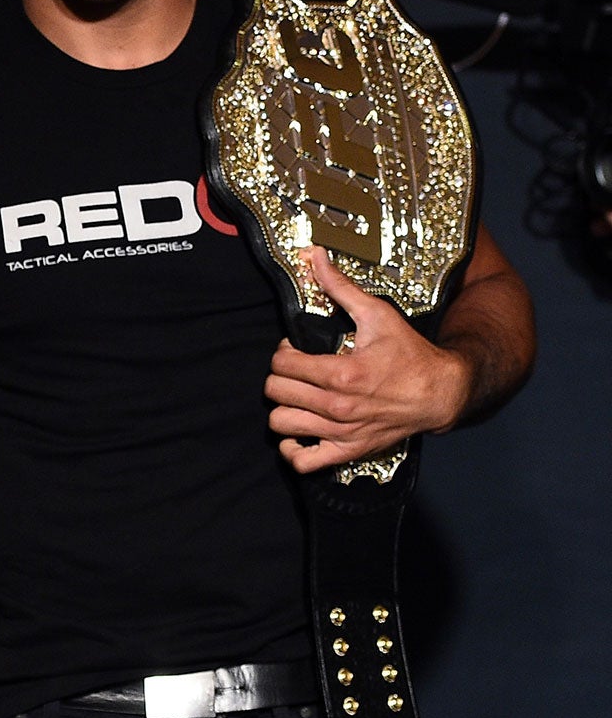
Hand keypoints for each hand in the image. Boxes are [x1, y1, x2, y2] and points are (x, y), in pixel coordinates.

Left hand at [264, 248, 472, 472]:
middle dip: (280, 377)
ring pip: (281, 424)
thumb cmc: (410, 353)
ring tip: (299, 396)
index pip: (282, 365)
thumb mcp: (377, 314)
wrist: (441, 393)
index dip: (283, 353)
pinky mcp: (347, 451)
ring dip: (283, 408)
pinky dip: (293, 449)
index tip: (296, 350)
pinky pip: (303, 461)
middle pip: (275, 392)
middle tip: (297, 372)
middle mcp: (337, 407)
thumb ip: (340, 288)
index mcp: (341, 373)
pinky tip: (300, 430)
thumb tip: (314, 256)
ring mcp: (341, 432)